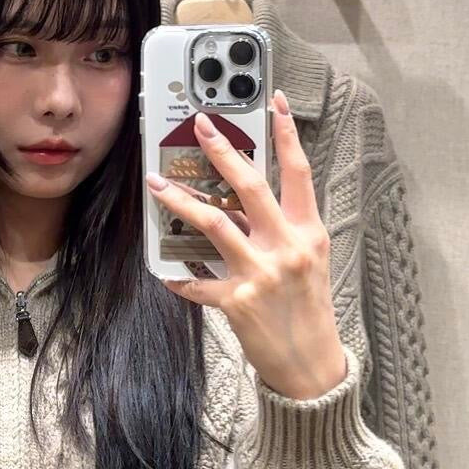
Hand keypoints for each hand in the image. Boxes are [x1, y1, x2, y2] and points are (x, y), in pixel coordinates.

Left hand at [145, 89, 347, 400]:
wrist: (312, 366)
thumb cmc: (309, 310)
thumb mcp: (307, 262)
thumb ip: (280, 230)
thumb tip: (239, 202)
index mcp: (309, 233)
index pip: (299, 173)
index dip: (287, 134)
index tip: (274, 101)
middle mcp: (286, 247)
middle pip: (250, 186)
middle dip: (221, 150)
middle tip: (199, 125)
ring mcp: (261, 273)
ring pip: (213, 222)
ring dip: (180, 200)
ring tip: (156, 184)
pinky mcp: (237, 301)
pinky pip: (197, 280)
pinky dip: (178, 275)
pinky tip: (164, 270)